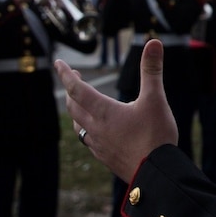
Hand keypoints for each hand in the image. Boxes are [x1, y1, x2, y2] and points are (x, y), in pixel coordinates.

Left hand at [56, 39, 178, 182]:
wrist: (156, 174)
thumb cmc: (156, 136)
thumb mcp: (156, 99)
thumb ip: (152, 70)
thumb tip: (154, 42)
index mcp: (104, 111)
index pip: (77, 89)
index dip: (66, 74)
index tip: (58, 63)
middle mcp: (96, 128)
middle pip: (73, 106)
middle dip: (70, 90)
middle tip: (72, 78)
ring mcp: (99, 146)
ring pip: (78, 125)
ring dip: (75, 110)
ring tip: (78, 103)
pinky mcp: (105, 158)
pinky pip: (88, 140)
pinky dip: (86, 128)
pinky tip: (95, 131)